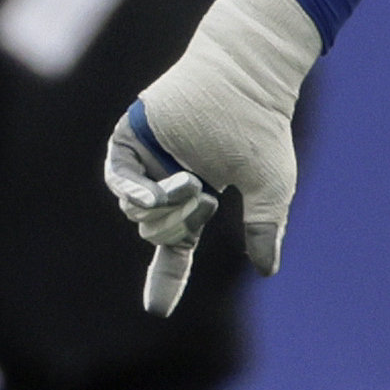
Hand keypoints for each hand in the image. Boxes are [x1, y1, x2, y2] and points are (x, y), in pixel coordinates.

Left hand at [103, 0, 320, 313]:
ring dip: (164, 208)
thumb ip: (264, 227)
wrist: (246, 77)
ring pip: (136, 210)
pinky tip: (165, 189)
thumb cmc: (262, 127)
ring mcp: (147, 159)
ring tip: (192, 183)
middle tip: (205, 201)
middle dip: (179, 226)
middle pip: (155, 231)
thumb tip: (267, 270)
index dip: (167, 279)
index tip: (159, 312)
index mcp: (197, 195)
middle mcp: (167, 180)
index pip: (176, 248)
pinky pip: (119, 181)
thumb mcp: (271, 186)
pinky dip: (137, 192)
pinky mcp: (130, 139)